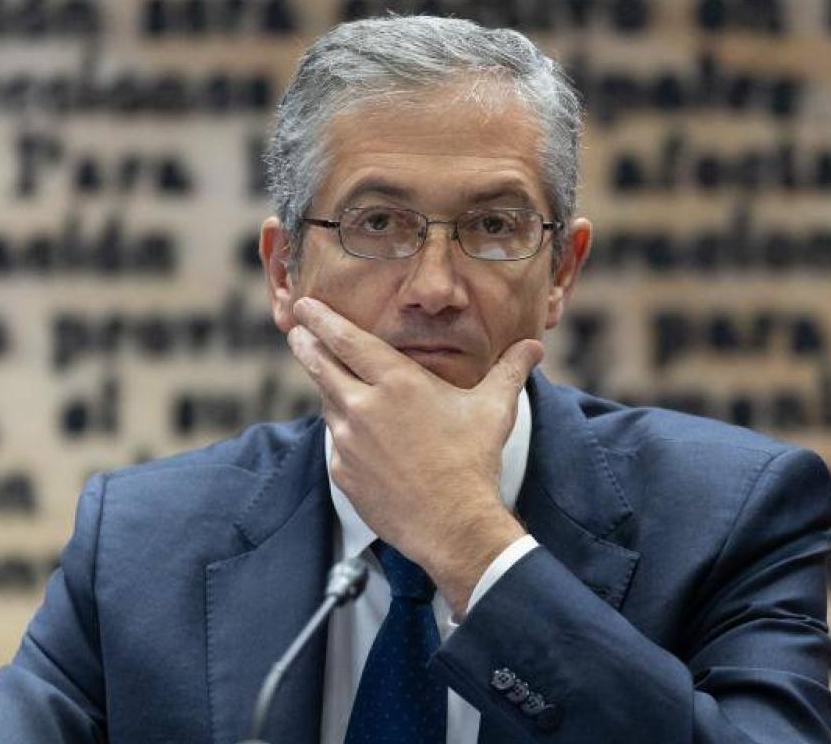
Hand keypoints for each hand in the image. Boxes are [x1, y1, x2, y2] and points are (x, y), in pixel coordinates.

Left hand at [287, 297, 541, 613]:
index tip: (305, 305)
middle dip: (306, 343)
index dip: (322, 319)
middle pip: (321, 366)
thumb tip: (534, 345)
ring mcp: (348, 442)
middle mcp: (363, 407)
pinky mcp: (343, 473)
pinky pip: (337, 444)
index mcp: (396, 381)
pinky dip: (343, 435)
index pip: (346, 339)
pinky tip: (357, 437)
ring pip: (328, 405)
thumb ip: (510, 370)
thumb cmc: (473, 461)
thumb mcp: (494, 408)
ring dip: (329, 391)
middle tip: (296, 330)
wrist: (453, 524)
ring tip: (331, 383)